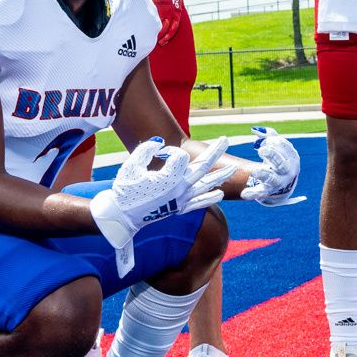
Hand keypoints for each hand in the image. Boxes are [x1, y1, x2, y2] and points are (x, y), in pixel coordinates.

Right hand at [82, 136, 231, 274]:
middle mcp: (179, 189)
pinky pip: (200, 203)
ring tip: (233, 168)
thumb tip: (160, 143)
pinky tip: (220, 193)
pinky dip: (211, 197)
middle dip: (215, 152)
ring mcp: (182, 200)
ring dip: (221, 175)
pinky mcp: (180, 209)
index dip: (170, 151)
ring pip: (207, 185)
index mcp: (168, 178)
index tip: (159, 153)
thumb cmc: (125, 189)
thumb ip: (146, 149)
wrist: (123, 216)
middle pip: (203, 167)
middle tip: (226, 140)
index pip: (180, 156)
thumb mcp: (131, 165)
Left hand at [139, 0, 186, 46]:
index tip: (136, 36)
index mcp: (153, 3)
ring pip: (168, 28)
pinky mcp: (176, 9)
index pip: (147, 21)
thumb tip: (128, 5)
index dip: (142, 30)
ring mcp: (171, 9)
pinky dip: (171, 32)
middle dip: (152, 35)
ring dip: (163, 36)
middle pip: (157, 27)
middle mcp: (163, 8)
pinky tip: (166, 38)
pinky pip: (175, 24)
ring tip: (158, 42)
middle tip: (145, 42)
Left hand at [240, 125, 304, 205]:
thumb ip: (268, 136)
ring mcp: (278, 182)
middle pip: (282, 163)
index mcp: (291, 158)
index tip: (263, 141)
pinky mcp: (267, 191)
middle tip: (261, 150)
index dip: (273, 142)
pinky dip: (253, 193)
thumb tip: (255, 129)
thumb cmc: (280, 160)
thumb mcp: (278, 148)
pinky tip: (245, 193)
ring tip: (255, 172)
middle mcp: (287, 171)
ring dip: (264, 174)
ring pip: (272, 179)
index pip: (285, 148)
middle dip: (272, 155)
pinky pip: (260, 192)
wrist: (283, 184)